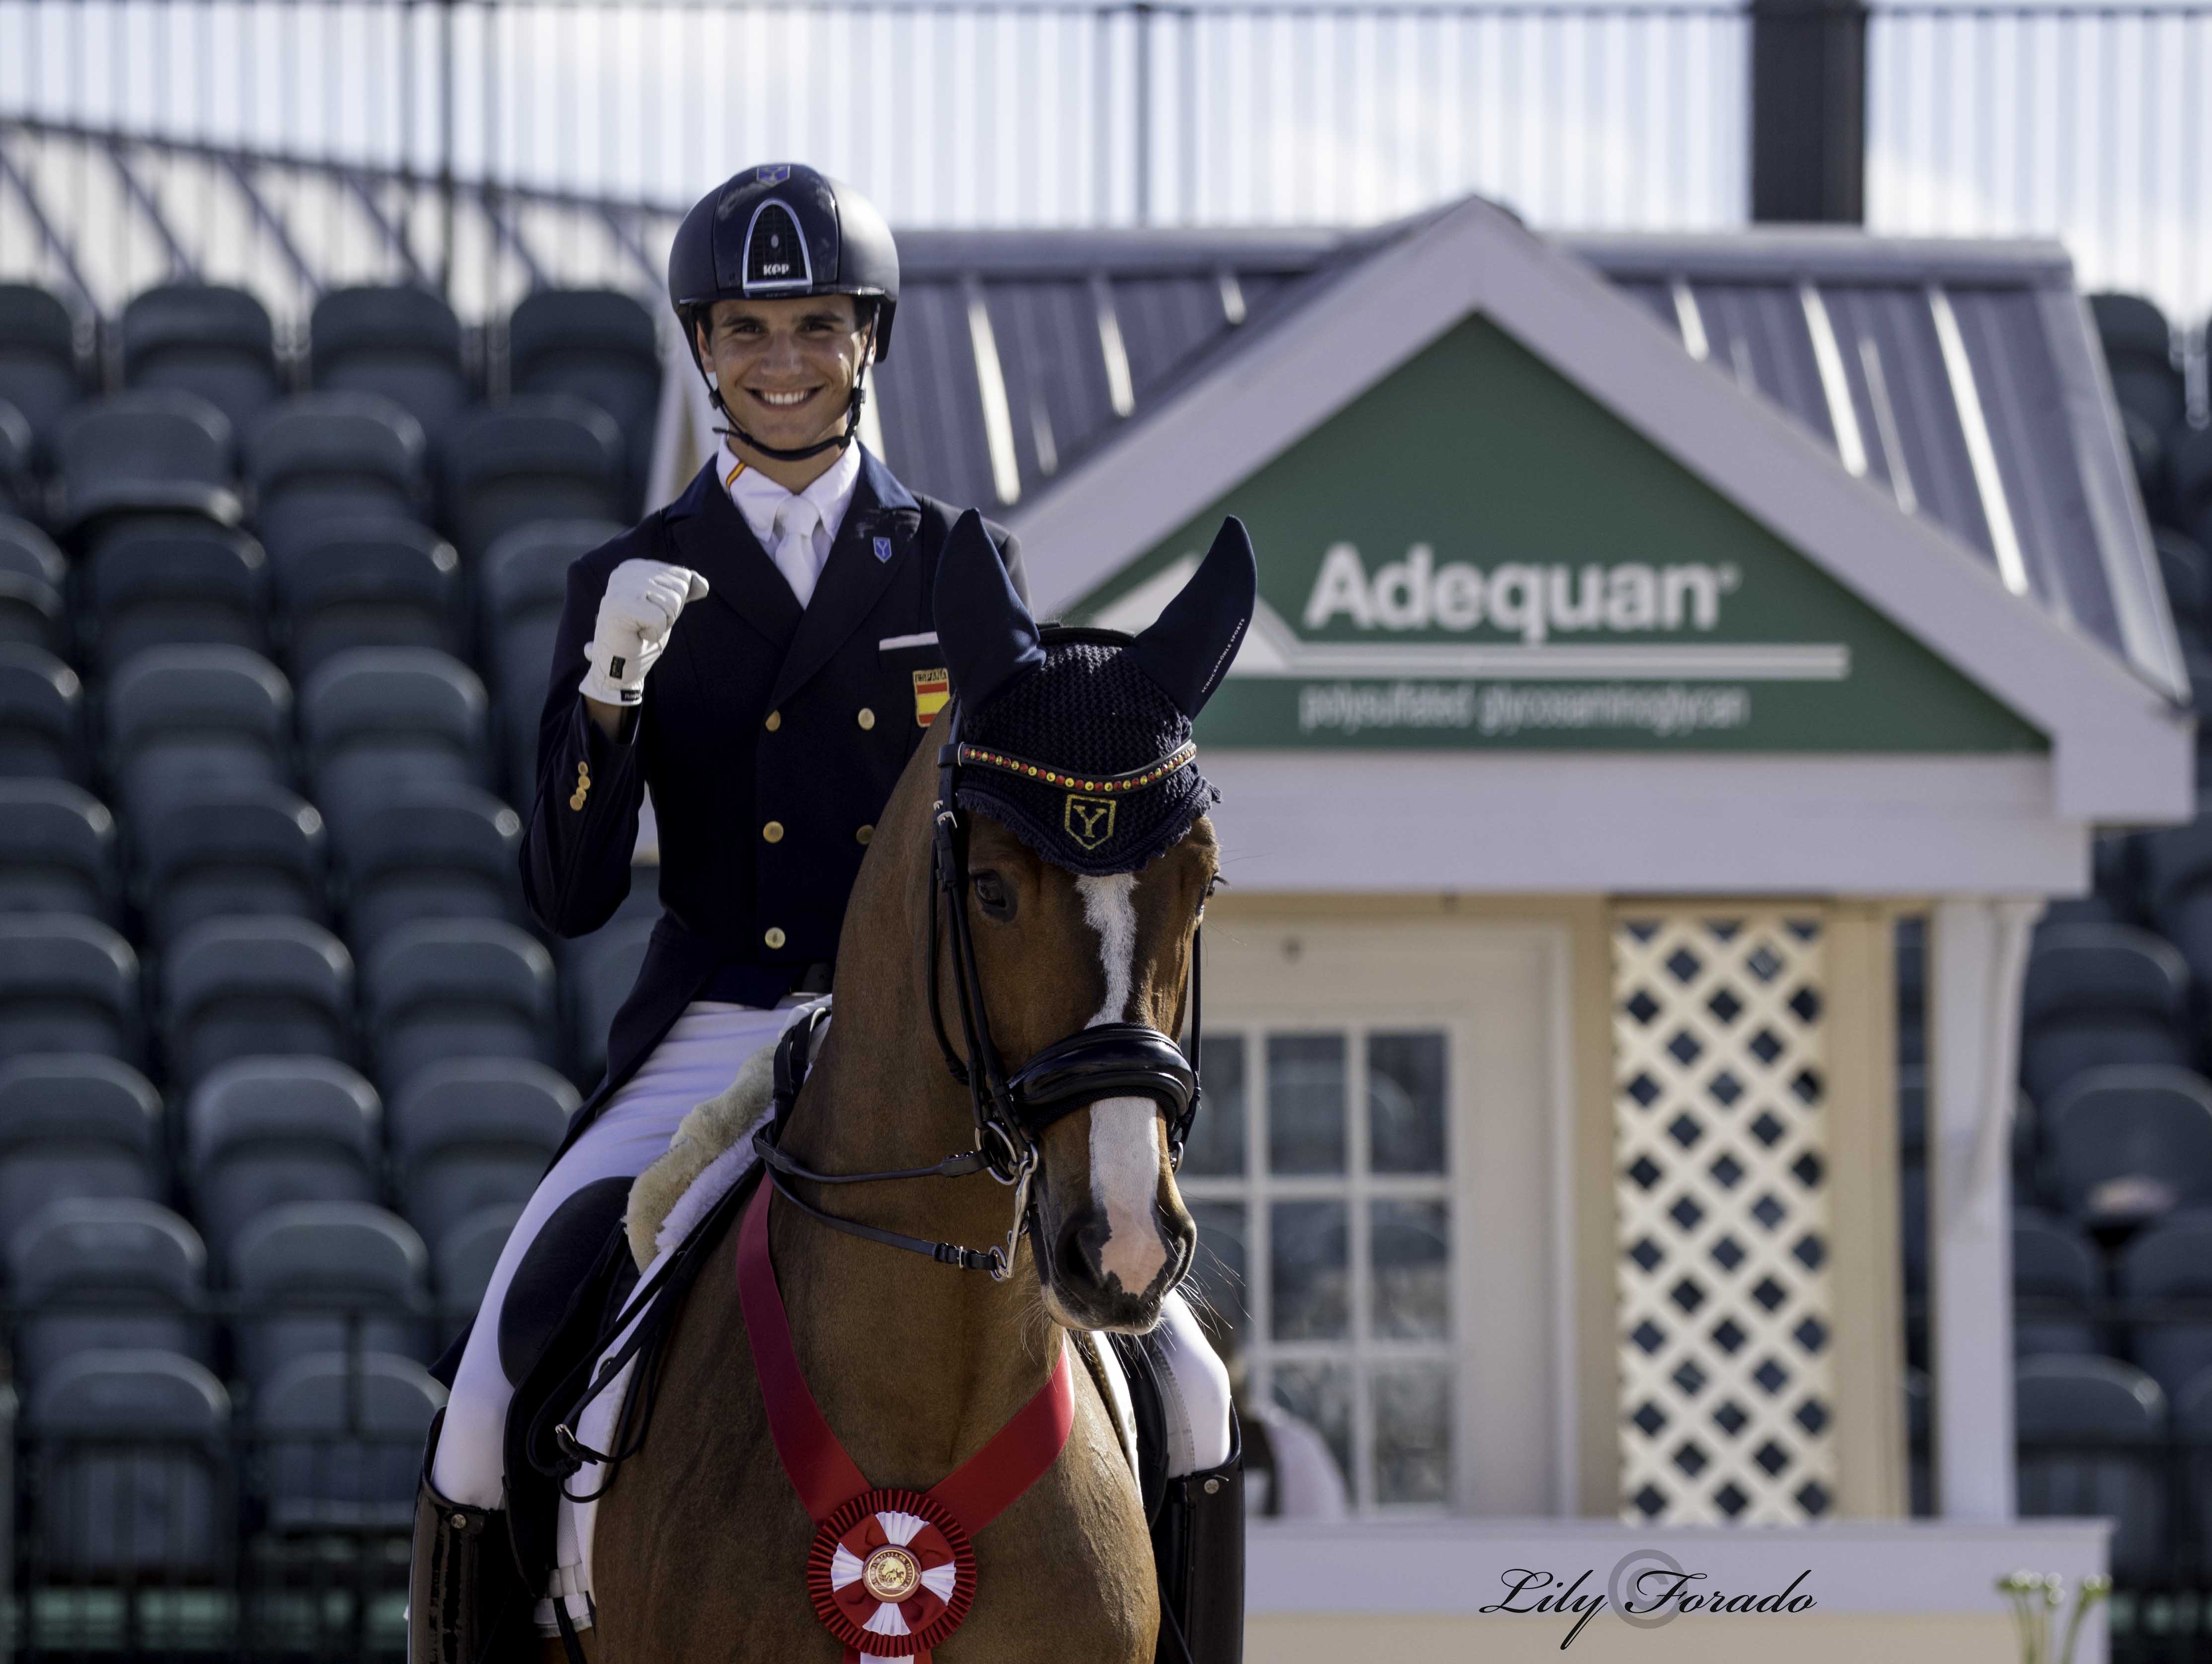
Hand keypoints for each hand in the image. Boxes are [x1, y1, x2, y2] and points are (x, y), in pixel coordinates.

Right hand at [579, 559, 709, 706]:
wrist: (617, 663)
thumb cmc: (640, 634)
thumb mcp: (667, 608)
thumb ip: (684, 591)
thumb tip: (703, 585)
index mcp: (635, 566)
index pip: (682, 576)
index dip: (675, 603)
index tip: (651, 612)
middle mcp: (625, 571)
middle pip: (679, 588)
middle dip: (670, 613)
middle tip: (645, 622)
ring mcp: (621, 587)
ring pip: (672, 603)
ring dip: (662, 624)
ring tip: (640, 627)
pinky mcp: (620, 606)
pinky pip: (660, 618)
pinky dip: (654, 634)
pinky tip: (636, 635)